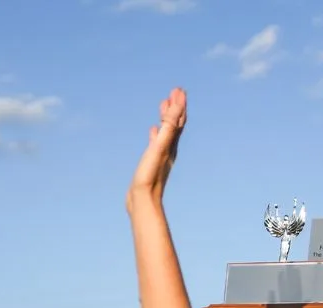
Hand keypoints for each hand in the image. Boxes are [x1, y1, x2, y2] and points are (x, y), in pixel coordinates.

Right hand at [128, 88, 185, 205]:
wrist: (143, 201)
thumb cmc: (150, 176)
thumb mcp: (159, 147)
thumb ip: (168, 127)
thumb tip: (178, 107)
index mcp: (172, 145)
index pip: (179, 120)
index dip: (180, 104)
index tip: (179, 89)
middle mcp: (169, 149)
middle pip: (175, 124)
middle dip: (175, 107)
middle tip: (174, 92)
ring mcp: (161, 156)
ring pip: (166, 132)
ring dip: (166, 118)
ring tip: (163, 105)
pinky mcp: (152, 162)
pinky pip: (156, 143)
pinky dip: (156, 134)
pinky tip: (153, 131)